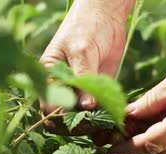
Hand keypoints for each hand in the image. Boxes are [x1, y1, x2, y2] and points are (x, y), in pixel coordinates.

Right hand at [40, 2, 127, 133]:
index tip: (82, 119)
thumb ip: (83, 78)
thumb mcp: (82, 50)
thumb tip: (86, 106)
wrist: (105, 16)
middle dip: (79, 126)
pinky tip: (116, 118)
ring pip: (82, 119)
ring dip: (94, 125)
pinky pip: (98, 112)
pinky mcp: (96, 93)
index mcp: (49, 77)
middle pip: (64, 120)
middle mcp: (62, 88)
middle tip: (98, 125)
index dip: (63, 119)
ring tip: (109, 124)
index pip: (50, 108)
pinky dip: (106, 117)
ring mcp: (79, 92)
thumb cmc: (86, 27)